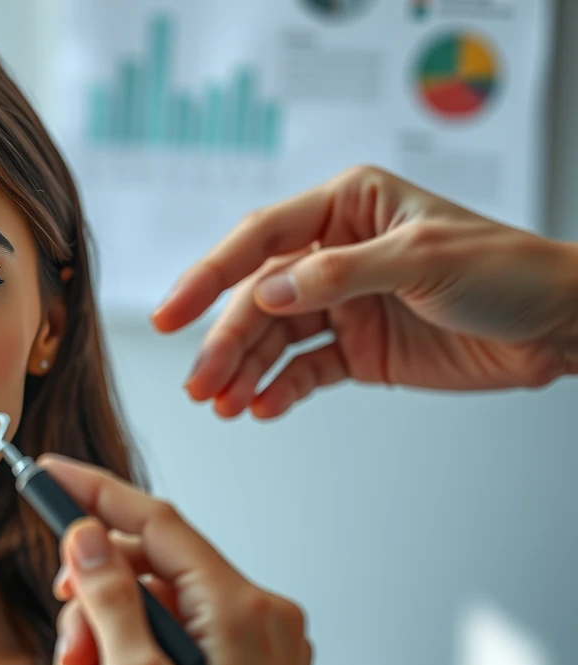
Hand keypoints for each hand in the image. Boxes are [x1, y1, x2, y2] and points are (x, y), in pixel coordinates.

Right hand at [41, 453, 310, 664]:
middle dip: (94, 607)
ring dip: (109, 645)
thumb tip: (88, 537)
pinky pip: (181, 638)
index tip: (50, 472)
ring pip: (160, 609)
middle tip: (66, 654)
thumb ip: (111, 606)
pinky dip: (138, 661)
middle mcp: (259, 613)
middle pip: (153, 573)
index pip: (157, 522)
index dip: (96, 493)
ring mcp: (259, 640)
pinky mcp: (251, 664)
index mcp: (242, 611)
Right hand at [152, 166, 577, 418]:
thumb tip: (267, 291)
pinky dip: (279, 391)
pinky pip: (304, 370)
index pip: (262, 239)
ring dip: (243, 372)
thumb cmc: (508, 270)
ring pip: (274, 338)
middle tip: (199, 382)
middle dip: (226, 341)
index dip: (210, 275)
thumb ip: (338, 274)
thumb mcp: (422, 258)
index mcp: (347, 208)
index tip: (173, 312)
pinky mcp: (357, 349)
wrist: (561, 328)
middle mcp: (336, 253)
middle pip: (259, 298)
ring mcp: (344, 303)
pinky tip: (259, 407)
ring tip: (221, 405)